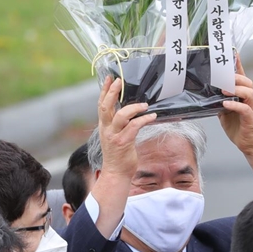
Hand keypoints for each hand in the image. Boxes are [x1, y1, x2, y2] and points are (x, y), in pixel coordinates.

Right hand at [91, 77, 156, 236]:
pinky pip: (134, 126)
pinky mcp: (123, 143)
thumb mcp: (115, 136)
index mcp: (104, 126)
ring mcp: (114, 136)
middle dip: (112, 92)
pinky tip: (152, 116)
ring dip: (133, 107)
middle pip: (106, 106)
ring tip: (144, 104)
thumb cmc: (118, 155)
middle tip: (119, 80)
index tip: (108, 78)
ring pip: (120, 115)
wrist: (116, 174)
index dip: (104, 90)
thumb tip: (129, 111)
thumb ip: (118, 124)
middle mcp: (106, 129)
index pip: (101, 105)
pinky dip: (143, 119)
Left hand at [218, 54, 252, 176]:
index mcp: (242, 96)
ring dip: (236, 89)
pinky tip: (225, 104)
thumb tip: (206, 93)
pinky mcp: (251, 119)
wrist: (248, 144)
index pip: (242, 77)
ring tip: (224, 90)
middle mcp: (249, 100)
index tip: (233, 53)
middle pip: (247, 82)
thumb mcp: (224, 112)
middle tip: (222, 77)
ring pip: (249, 93)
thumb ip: (218, 101)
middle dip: (236, 77)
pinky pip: (246, 109)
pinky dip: (235, 105)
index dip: (238, 65)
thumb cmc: (238, 127)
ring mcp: (252, 109)